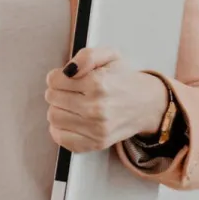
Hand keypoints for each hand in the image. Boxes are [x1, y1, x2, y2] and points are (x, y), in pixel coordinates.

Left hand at [44, 47, 168, 153]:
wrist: (147, 104)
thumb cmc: (124, 79)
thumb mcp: (110, 56)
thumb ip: (87, 56)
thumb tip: (68, 71)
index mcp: (98, 84)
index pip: (54, 80)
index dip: (58, 76)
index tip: (67, 78)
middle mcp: (97, 108)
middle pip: (52, 98)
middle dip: (58, 91)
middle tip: (71, 91)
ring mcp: (96, 129)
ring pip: (53, 117)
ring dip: (58, 109)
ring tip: (72, 105)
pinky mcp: (96, 143)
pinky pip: (60, 138)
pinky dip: (60, 129)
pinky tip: (71, 120)